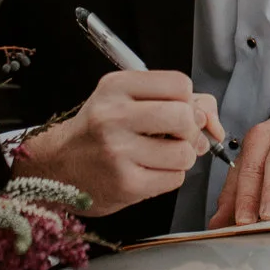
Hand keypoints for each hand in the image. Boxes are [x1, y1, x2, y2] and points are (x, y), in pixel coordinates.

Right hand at [14, 70, 221, 216]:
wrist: (57, 167)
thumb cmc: (99, 131)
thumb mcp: (126, 100)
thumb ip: (175, 100)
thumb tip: (212, 119)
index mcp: (116, 87)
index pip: (180, 84)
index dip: (187, 99)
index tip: (176, 109)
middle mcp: (114, 116)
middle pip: (185, 116)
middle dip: (189, 129)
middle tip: (177, 135)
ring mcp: (118, 152)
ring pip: (185, 153)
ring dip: (181, 157)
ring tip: (160, 155)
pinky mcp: (126, 184)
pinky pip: (174, 179)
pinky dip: (169, 176)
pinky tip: (149, 171)